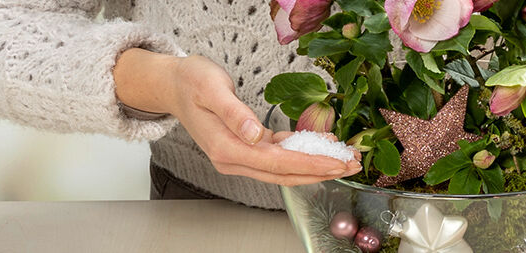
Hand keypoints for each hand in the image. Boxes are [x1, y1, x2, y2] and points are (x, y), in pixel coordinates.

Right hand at [114, 49, 361, 185]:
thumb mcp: (211, 89)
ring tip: (345, 158)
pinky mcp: (246, 147)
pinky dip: (301, 151)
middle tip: (352, 165)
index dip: (309, 165)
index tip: (336, 163)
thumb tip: (254, 135)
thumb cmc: (191, 82)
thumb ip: (234, 113)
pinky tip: (321, 143)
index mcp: (226, 149)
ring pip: (284, 168)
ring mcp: (240, 155)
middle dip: (321, 171)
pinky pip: (278, 155)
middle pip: (284, 173)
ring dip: (315, 164)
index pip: (276, 164)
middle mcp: (234, 158)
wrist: (173, 85)